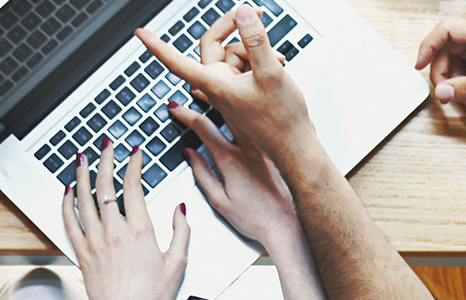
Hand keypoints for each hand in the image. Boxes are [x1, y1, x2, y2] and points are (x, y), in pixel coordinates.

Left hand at [61, 139, 190, 299]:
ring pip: (83, 199)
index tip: (135, 152)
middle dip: (105, 160)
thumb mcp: (177, 264)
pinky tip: (67, 191)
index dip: (134, 164)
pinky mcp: (82, 253)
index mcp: (140, 231)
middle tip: (106, 146)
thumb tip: (180, 208)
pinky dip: (67, 203)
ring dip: (82, 175)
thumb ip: (181, 232)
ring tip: (82, 158)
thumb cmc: (150, 297)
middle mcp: (114, 232)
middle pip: (105, 186)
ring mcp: (95, 242)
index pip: (133, 187)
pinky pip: (70, 222)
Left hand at [135, 5, 311, 158]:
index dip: (157, 46)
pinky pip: (243, 65)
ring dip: (255, 49)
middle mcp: (218, 86)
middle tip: (255, 14)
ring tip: (277, 59)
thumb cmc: (281, 119)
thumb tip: (242, 15)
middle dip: (236, 30)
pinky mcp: (241, 91)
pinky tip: (277, 64)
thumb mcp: (271, 73)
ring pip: (234, 53)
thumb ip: (256, 41)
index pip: (176, 62)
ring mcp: (229, 89)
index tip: (141, 34)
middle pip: (214, 46)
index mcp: (215, 84)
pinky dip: (259, 60)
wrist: (294, 144)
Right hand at [170, 102, 298, 250]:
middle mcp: (249, 148)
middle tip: (196, 88)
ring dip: (231, 99)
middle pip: (226, 109)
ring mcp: (266, 146)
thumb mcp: (219, 201)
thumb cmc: (257, 219)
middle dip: (208, 95)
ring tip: (220, 90)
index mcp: (231, 159)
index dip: (185, 114)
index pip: (203, 127)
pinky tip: (248, 107)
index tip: (176, 108)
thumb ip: (201, 174)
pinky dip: (251, 112)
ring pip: (247, 113)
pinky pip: (263, 123)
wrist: (289, 226)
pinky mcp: (278, 150)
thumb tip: (189, 154)